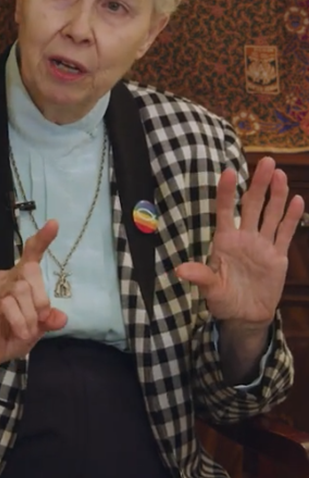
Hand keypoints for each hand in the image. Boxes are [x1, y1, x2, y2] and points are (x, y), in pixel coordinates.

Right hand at [0, 220, 67, 375]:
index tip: (54, 224)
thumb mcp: (36, 329)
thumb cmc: (10, 335)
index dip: (42, 239)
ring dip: (30, 315)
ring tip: (26, 332)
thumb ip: (48, 320)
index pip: (31, 255)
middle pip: (31, 270)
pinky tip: (19, 331)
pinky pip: (8, 304)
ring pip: (22, 289)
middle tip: (41, 319)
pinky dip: (19, 320)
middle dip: (41, 298)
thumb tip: (61, 317)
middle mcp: (6, 277)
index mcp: (19, 279)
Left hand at [176, 157, 303, 328]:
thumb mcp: (210, 289)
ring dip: (276, 195)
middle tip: (266, 161)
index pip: (225, 210)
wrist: (245, 316)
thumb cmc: (223, 300)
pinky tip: (298, 200)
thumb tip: (181, 271)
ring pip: (271, 214)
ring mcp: (262, 244)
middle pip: (252, 205)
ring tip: (280, 175)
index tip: (228, 171)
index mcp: (224, 240)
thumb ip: (201, 277)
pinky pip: (285, 233)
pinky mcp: (278, 255)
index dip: (226, 192)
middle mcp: (244, 237)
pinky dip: (292, 218)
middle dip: (258, 184)